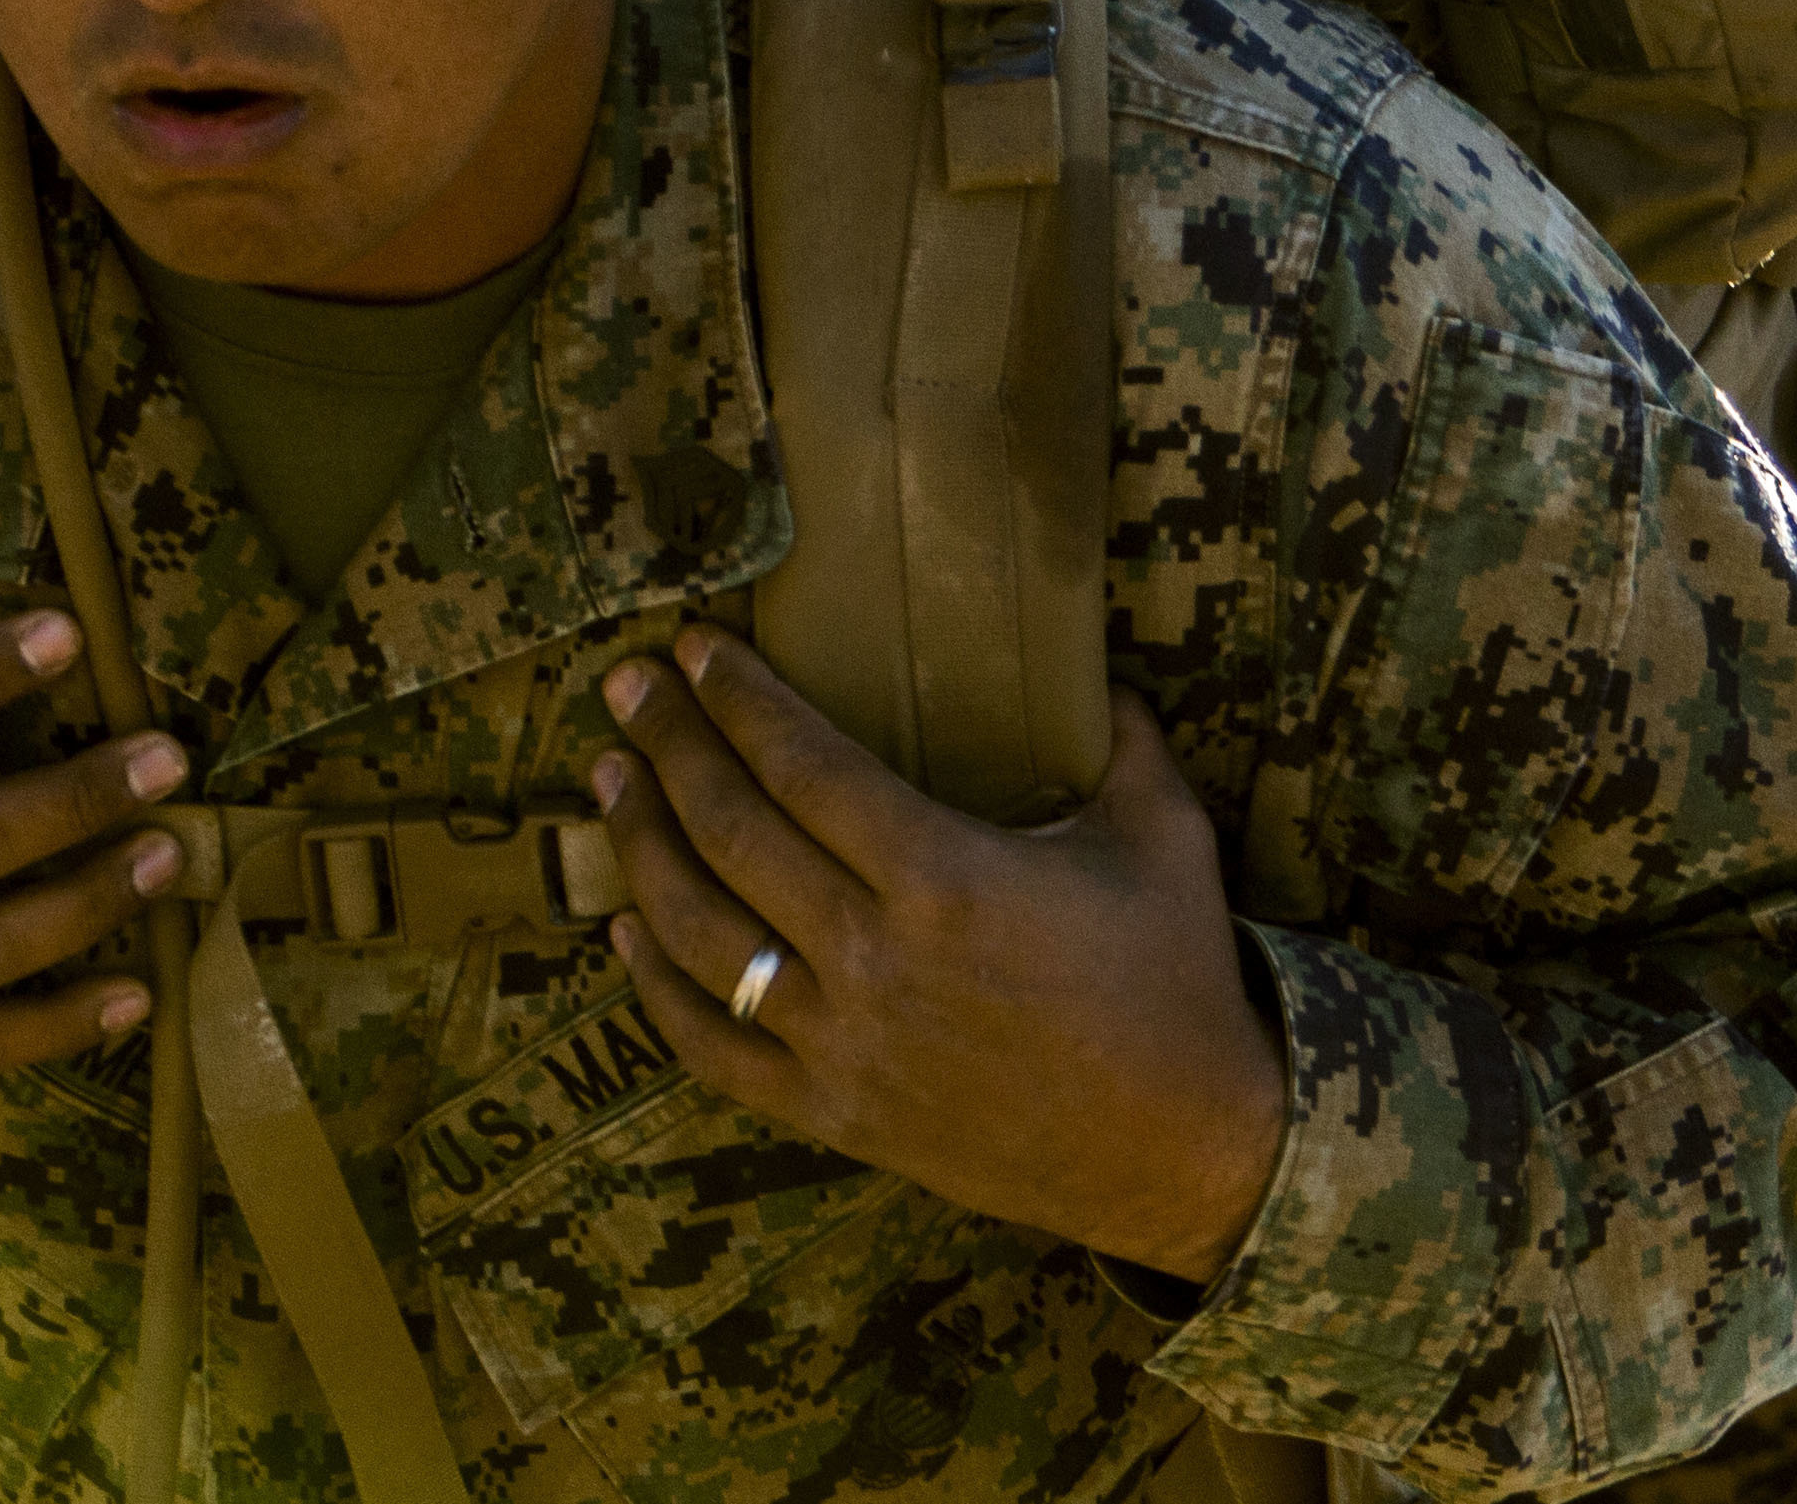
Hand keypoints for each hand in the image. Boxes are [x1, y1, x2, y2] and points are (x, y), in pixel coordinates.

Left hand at [592, 630, 1283, 1282]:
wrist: (1184, 1149)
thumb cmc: (1177, 978)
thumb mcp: (1165, 832)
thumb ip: (1122, 739)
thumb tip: (1098, 673)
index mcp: (946, 875)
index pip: (806, 764)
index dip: (740, 699)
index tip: (697, 647)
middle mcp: (875, 956)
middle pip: (733, 830)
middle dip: (668, 745)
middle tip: (626, 685)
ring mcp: (843, 1043)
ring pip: (701, 932)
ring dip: (642, 846)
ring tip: (611, 779)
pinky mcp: (834, 1114)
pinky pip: (712, 1047)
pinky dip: (657, 986)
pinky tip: (630, 929)